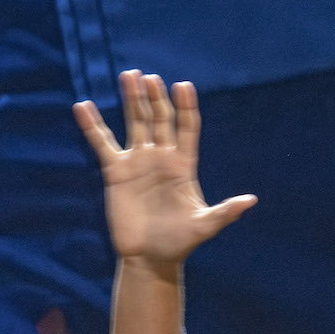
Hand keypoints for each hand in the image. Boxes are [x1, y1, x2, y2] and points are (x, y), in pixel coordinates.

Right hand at [73, 71, 256, 266]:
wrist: (150, 258)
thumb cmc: (179, 242)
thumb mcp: (204, 226)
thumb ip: (225, 212)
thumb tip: (250, 201)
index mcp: (183, 165)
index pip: (187, 127)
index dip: (186, 106)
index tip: (183, 85)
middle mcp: (161, 157)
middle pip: (160, 118)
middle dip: (156, 97)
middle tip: (149, 76)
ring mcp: (138, 162)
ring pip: (135, 122)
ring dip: (132, 99)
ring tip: (129, 75)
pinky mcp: (116, 172)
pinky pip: (103, 143)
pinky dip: (93, 125)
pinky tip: (83, 106)